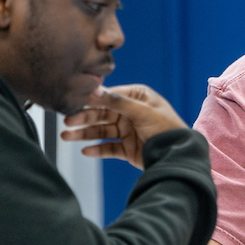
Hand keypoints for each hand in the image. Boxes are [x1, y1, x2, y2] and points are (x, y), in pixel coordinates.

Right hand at [60, 84, 186, 169]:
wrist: (177, 155)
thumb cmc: (166, 127)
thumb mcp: (142, 111)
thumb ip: (117, 101)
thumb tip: (95, 89)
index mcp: (137, 98)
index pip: (109, 96)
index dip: (91, 99)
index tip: (73, 100)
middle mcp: (131, 112)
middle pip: (102, 114)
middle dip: (83, 117)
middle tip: (67, 122)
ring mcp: (128, 130)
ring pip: (101, 131)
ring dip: (84, 134)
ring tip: (67, 136)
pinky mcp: (127, 148)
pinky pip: (108, 147)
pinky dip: (97, 149)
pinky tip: (85, 150)